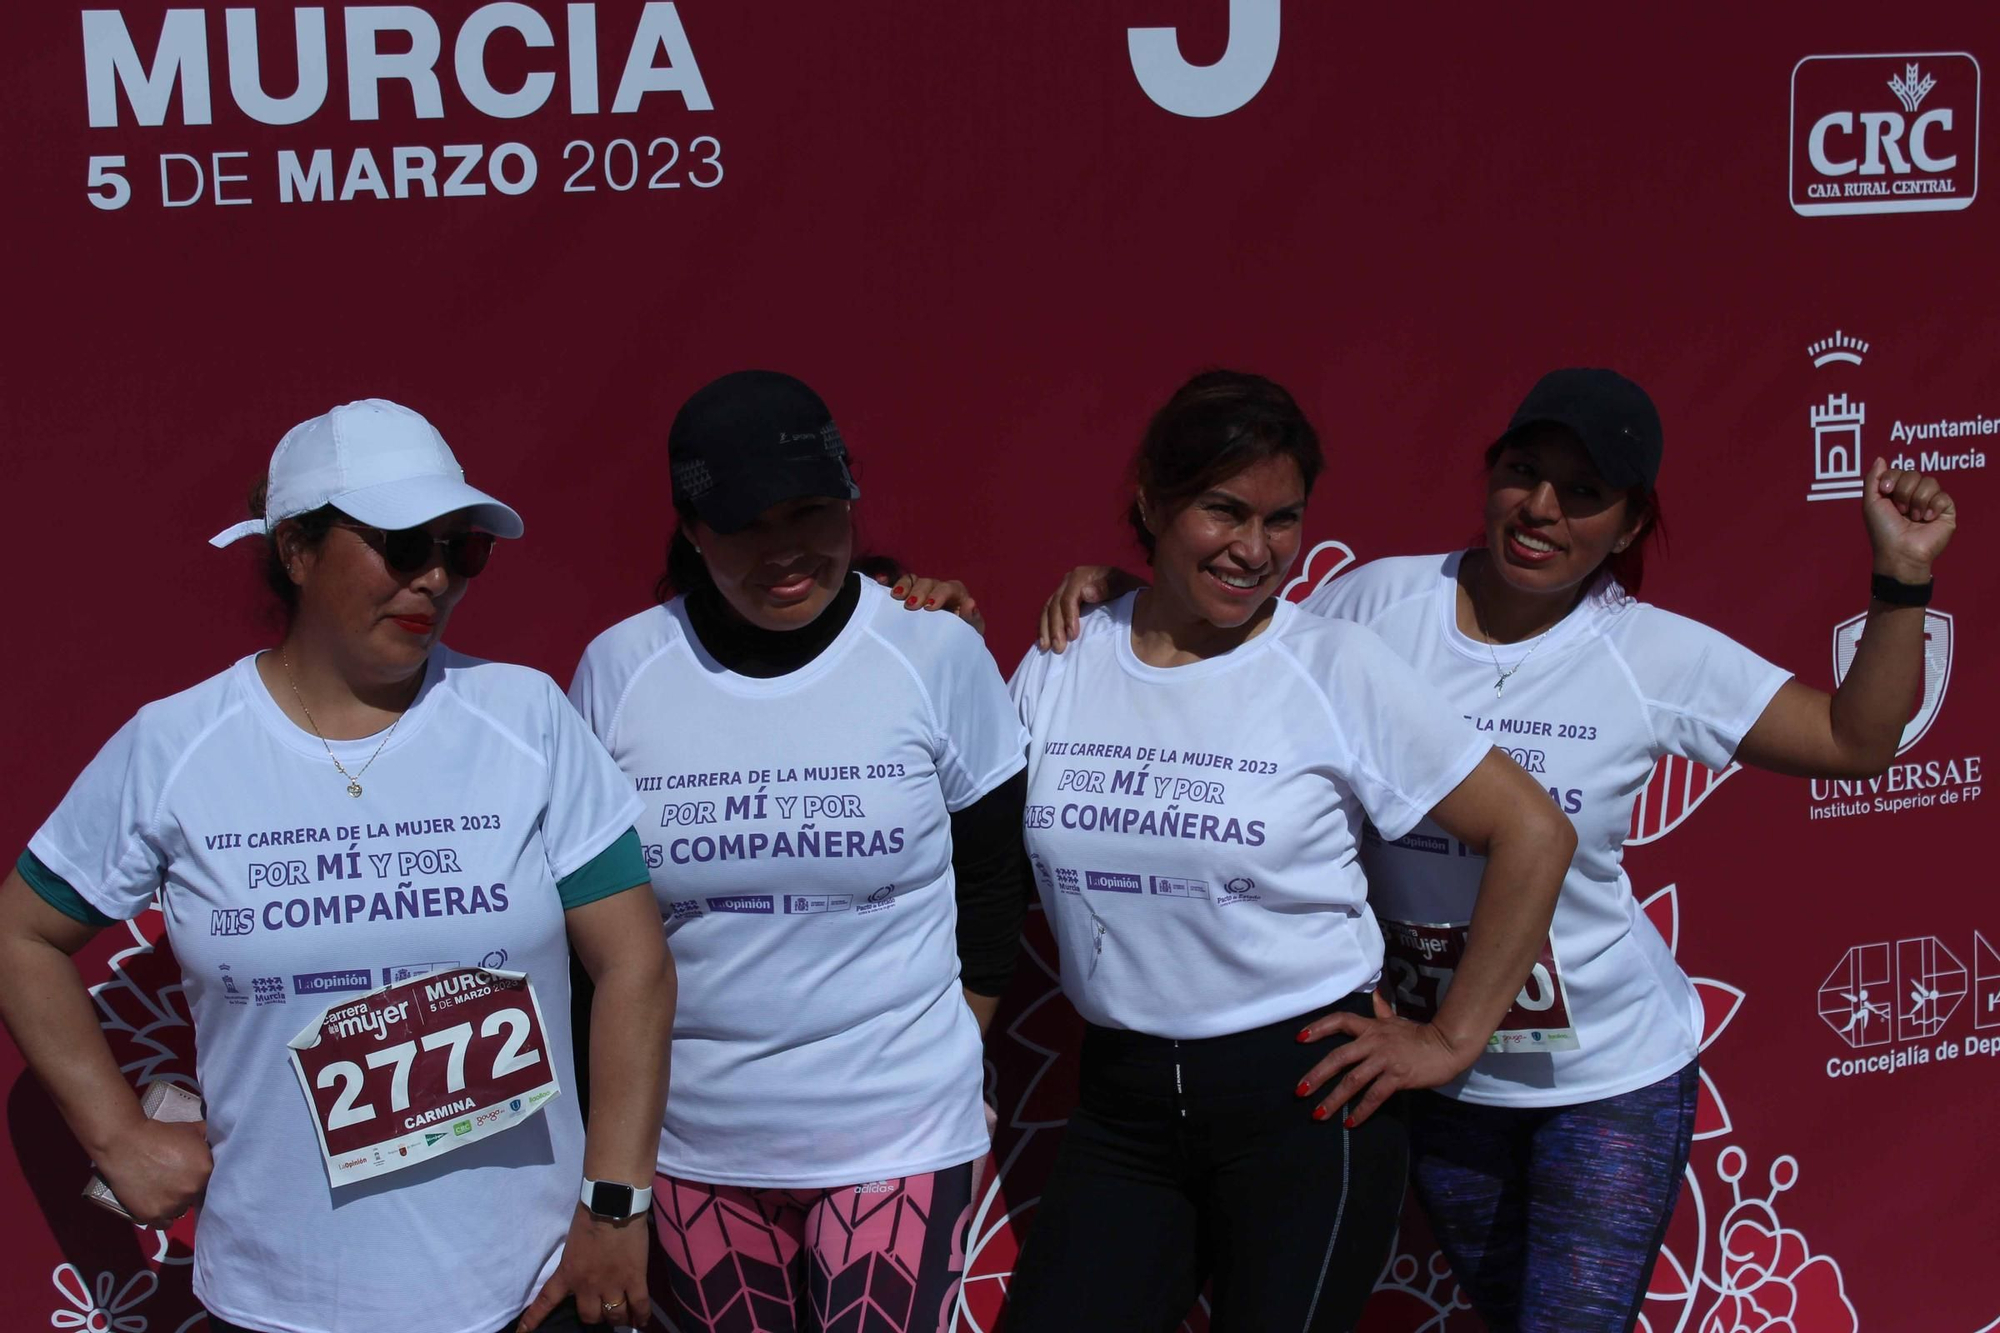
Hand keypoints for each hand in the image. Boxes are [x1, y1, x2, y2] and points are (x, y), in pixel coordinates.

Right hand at [95, 1117, 210, 1227]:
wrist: (126, 1142)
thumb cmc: (161, 1135)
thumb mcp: (193, 1130)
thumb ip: (211, 1139)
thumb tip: (223, 1139)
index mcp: (206, 1171)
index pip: (213, 1184)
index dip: (202, 1181)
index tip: (193, 1177)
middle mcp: (192, 1190)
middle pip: (196, 1198)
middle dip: (188, 1191)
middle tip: (175, 1182)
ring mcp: (172, 1205)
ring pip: (180, 1211)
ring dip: (174, 1204)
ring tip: (162, 1190)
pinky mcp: (152, 1215)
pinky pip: (164, 1224)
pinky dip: (161, 1216)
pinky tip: (157, 1204)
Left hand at [518, 1205, 649, 1329]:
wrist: (612, 1205)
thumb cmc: (590, 1215)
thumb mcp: (573, 1243)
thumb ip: (575, 1261)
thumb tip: (583, 1266)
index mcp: (568, 1273)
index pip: (546, 1302)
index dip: (533, 1320)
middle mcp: (587, 1286)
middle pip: (589, 1316)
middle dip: (595, 1317)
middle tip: (601, 1310)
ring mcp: (612, 1285)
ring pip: (614, 1315)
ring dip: (618, 1317)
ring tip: (623, 1315)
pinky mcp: (634, 1279)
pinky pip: (639, 1305)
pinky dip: (642, 1316)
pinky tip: (642, 1322)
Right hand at [888, 576, 985, 634]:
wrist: (951, 642)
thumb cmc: (963, 634)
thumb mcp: (971, 630)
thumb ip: (971, 618)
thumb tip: (970, 603)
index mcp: (955, 594)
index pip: (949, 588)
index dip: (939, 594)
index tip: (929, 607)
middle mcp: (938, 589)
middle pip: (928, 583)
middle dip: (918, 592)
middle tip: (910, 605)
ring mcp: (921, 591)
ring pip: (912, 581)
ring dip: (903, 586)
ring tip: (895, 596)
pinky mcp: (908, 595)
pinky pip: (897, 584)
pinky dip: (889, 580)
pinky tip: (880, 581)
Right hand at [1038, 566, 1132, 652]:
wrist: (1132, 594)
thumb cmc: (1130, 591)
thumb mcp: (1126, 587)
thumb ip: (1108, 588)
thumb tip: (1085, 593)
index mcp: (1083, 575)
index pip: (1069, 596)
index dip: (1068, 616)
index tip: (1073, 636)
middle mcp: (1070, 581)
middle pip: (1055, 603)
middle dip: (1055, 627)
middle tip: (1059, 648)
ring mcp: (1064, 591)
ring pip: (1048, 609)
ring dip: (1046, 629)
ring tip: (1046, 648)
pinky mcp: (1062, 602)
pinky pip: (1048, 614)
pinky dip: (1045, 628)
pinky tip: (1044, 643)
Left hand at [1293, 993, 1475, 1125]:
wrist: (1448, 1045)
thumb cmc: (1420, 1035)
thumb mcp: (1397, 1020)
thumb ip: (1382, 1010)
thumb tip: (1375, 995)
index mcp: (1371, 1027)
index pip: (1340, 1021)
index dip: (1318, 1028)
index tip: (1299, 1038)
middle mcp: (1374, 1042)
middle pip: (1339, 1057)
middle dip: (1317, 1075)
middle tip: (1299, 1091)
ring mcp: (1385, 1060)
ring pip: (1353, 1080)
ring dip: (1334, 1099)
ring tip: (1318, 1114)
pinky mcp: (1398, 1077)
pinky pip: (1375, 1096)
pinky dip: (1361, 1111)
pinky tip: (1350, 1123)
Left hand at [1863, 457, 1955, 581]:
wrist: (1899, 551)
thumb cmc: (1883, 531)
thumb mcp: (1871, 503)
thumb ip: (1873, 479)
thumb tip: (1880, 459)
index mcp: (1896, 493)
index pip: (1899, 471)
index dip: (1893, 477)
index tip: (1886, 491)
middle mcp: (1914, 496)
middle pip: (1914, 474)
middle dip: (1904, 491)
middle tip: (1900, 510)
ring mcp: (1931, 503)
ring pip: (1930, 482)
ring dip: (1917, 500)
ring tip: (1913, 517)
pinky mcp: (1946, 511)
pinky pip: (1943, 496)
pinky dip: (1932, 507)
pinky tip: (1927, 520)